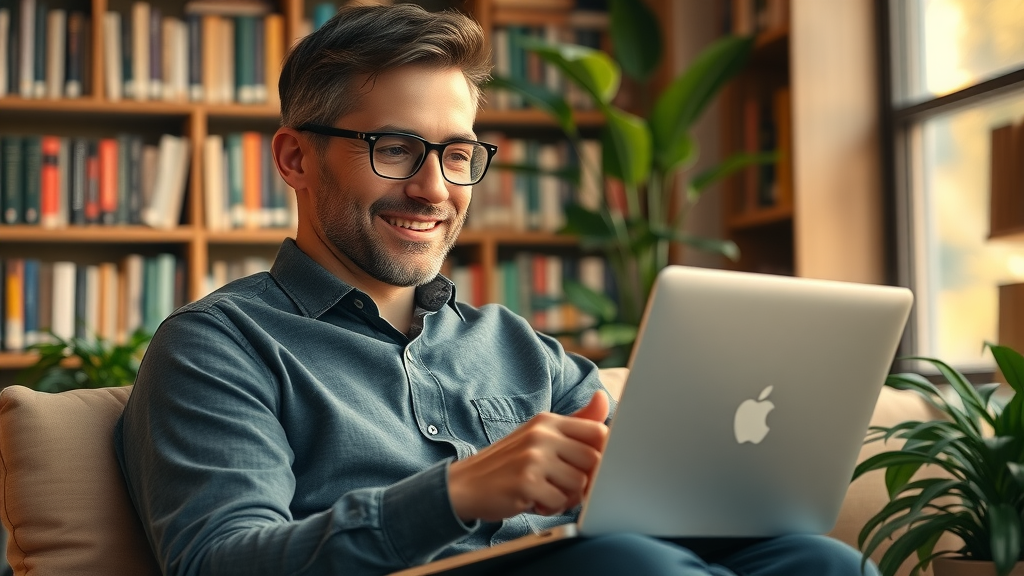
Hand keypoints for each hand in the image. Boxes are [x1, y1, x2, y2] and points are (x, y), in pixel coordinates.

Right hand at [447, 391, 609, 522]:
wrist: (465, 484)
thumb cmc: (509, 463)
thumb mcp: (540, 436)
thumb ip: (575, 422)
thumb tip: (602, 397)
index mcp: (548, 421)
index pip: (599, 432)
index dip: (601, 455)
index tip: (585, 468)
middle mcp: (541, 434)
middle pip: (593, 461)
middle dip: (583, 480)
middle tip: (560, 485)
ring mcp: (533, 457)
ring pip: (580, 484)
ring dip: (566, 497)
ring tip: (545, 492)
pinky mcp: (526, 482)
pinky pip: (560, 502)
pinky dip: (550, 508)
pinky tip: (534, 501)